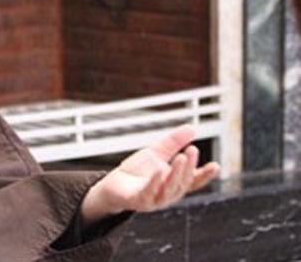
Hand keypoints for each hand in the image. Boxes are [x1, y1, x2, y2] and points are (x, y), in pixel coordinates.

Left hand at [80, 124, 219, 226]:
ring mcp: (154, 200)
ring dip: (176, 173)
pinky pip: (149, 192)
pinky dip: (155, 182)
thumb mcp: (157, 152)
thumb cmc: (137, 171)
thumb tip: (192, 127)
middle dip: (189, 166)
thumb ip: (173, 142)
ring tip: (181, 157)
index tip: (216, 165)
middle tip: (192, 149)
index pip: (194, 181)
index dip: (205, 175)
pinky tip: (159, 170)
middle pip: (183, 182)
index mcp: (174, 184)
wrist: (113, 184)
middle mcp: (168, 194)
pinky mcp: (138, 201)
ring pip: (169, 189)